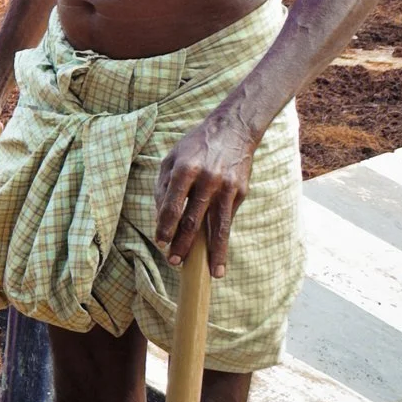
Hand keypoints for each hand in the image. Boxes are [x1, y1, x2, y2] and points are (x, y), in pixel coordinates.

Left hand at [155, 110, 257, 277]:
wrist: (234, 129)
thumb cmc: (196, 146)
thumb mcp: (171, 158)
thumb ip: (163, 187)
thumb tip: (159, 219)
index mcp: (185, 169)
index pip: (172, 205)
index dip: (165, 227)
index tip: (160, 243)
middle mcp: (207, 180)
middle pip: (194, 220)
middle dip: (184, 244)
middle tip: (175, 262)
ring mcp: (227, 187)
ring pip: (219, 226)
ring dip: (214, 252)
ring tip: (211, 272)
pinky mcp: (241, 192)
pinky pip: (228, 219)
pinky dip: (223, 238)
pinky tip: (219, 254)